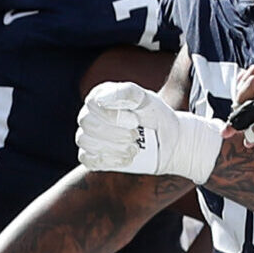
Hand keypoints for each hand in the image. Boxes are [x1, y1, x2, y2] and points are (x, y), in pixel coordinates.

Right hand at [77, 80, 226, 183]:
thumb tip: (100, 99)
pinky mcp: (93, 157)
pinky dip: (110, 160)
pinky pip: (89, 160)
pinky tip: (128, 157)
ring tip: (134, 147)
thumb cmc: (156, 116)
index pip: (92, 104)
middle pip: (87, 124)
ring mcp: (90, 137)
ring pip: (86, 142)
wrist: (167, 142)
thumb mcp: (147, 99)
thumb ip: (126, 92)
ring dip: (114, 147)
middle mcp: (91, 115)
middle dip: (114, 133)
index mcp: (101, 96)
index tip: (135, 121)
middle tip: (136, 135)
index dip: (112, 115)